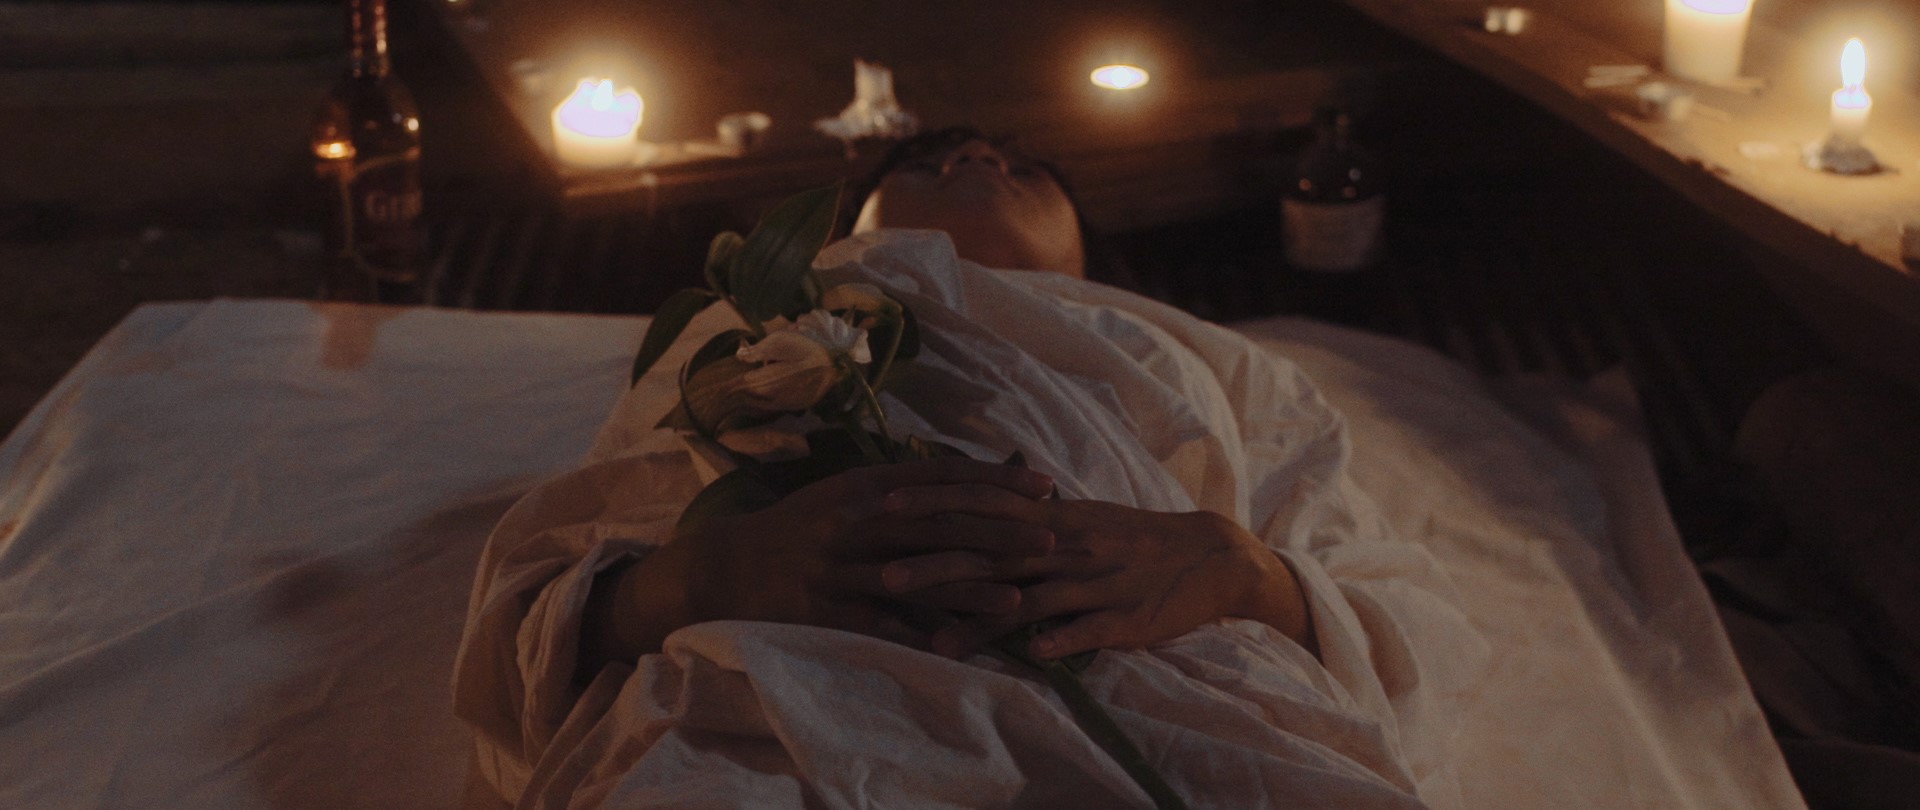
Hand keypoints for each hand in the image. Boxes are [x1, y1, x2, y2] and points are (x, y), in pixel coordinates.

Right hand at [672, 457, 1056, 647]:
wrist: (727, 566)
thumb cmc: (800, 527)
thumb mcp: (845, 492)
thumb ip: (900, 487)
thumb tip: (965, 479)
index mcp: (866, 486)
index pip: (943, 475)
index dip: (995, 479)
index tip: (1044, 484)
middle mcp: (856, 521)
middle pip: (939, 524)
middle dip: (998, 533)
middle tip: (1051, 539)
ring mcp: (840, 568)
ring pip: (916, 577)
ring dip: (970, 589)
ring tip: (1018, 597)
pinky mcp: (825, 611)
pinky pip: (881, 626)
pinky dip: (920, 636)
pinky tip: (959, 646)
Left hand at [874, 490, 1310, 660]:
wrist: (1210, 555)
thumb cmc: (1134, 538)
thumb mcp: (1080, 516)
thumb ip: (1027, 512)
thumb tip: (974, 495)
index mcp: (1055, 518)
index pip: (983, 504)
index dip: (934, 503)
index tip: (883, 505)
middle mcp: (1068, 546)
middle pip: (992, 554)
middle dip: (937, 566)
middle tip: (883, 578)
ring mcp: (1096, 583)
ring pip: (1032, 601)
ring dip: (983, 619)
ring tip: (938, 643)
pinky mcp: (1125, 618)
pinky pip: (1090, 629)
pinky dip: (1063, 639)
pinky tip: (1034, 655)